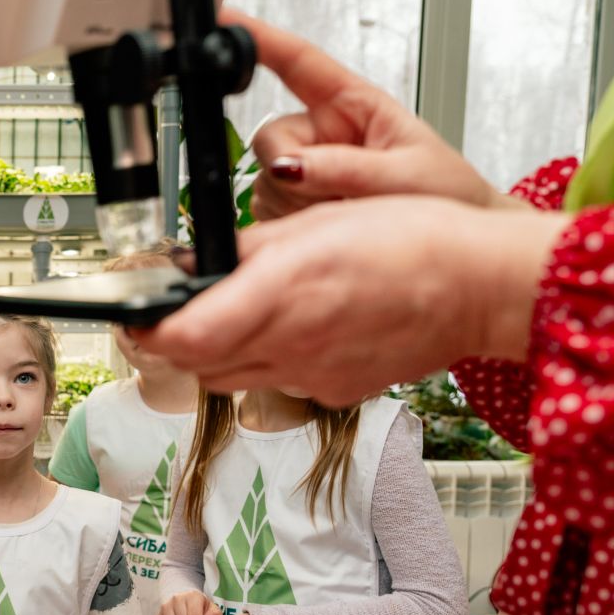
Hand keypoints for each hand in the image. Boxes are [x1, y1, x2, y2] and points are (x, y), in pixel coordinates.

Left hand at [126, 196, 567, 404]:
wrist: (477, 284)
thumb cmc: (410, 240)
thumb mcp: (312, 222)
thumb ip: (245, 249)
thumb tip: (194, 264)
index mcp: (278, 295)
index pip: (181, 338)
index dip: (148, 330)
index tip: (136, 314)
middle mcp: (289, 345)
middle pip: (197, 364)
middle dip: (176, 340)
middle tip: (178, 310)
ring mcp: (311, 376)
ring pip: (232, 379)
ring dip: (218, 353)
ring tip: (238, 314)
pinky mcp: (334, 392)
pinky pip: (279, 385)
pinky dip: (269, 362)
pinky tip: (295, 330)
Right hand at [224, 11, 510, 218]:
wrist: (451, 245)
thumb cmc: (443, 194)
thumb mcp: (406, 175)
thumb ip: (347, 168)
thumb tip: (290, 164)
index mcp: (352, 104)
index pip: (298, 62)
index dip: (259, 38)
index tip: (225, 21)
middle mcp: (321, 133)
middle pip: (270, 140)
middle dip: (291, 171)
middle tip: (335, 195)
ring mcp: (304, 169)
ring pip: (265, 182)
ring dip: (298, 205)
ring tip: (348, 211)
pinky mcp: (293, 204)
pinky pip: (267, 213)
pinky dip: (292, 226)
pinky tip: (328, 225)